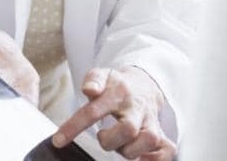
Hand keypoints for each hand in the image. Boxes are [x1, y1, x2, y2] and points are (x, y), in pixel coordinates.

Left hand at [52, 67, 174, 160]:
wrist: (144, 84)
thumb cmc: (116, 85)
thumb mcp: (101, 75)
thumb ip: (92, 80)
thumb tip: (89, 90)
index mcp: (118, 93)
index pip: (94, 111)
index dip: (74, 127)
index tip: (59, 140)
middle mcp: (137, 108)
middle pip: (128, 129)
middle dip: (109, 140)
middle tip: (103, 137)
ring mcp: (151, 121)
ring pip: (149, 140)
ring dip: (131, 150)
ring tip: (120, 146)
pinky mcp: (162, 133)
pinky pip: (167, 150)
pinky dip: (155, 159)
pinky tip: (140, 157)